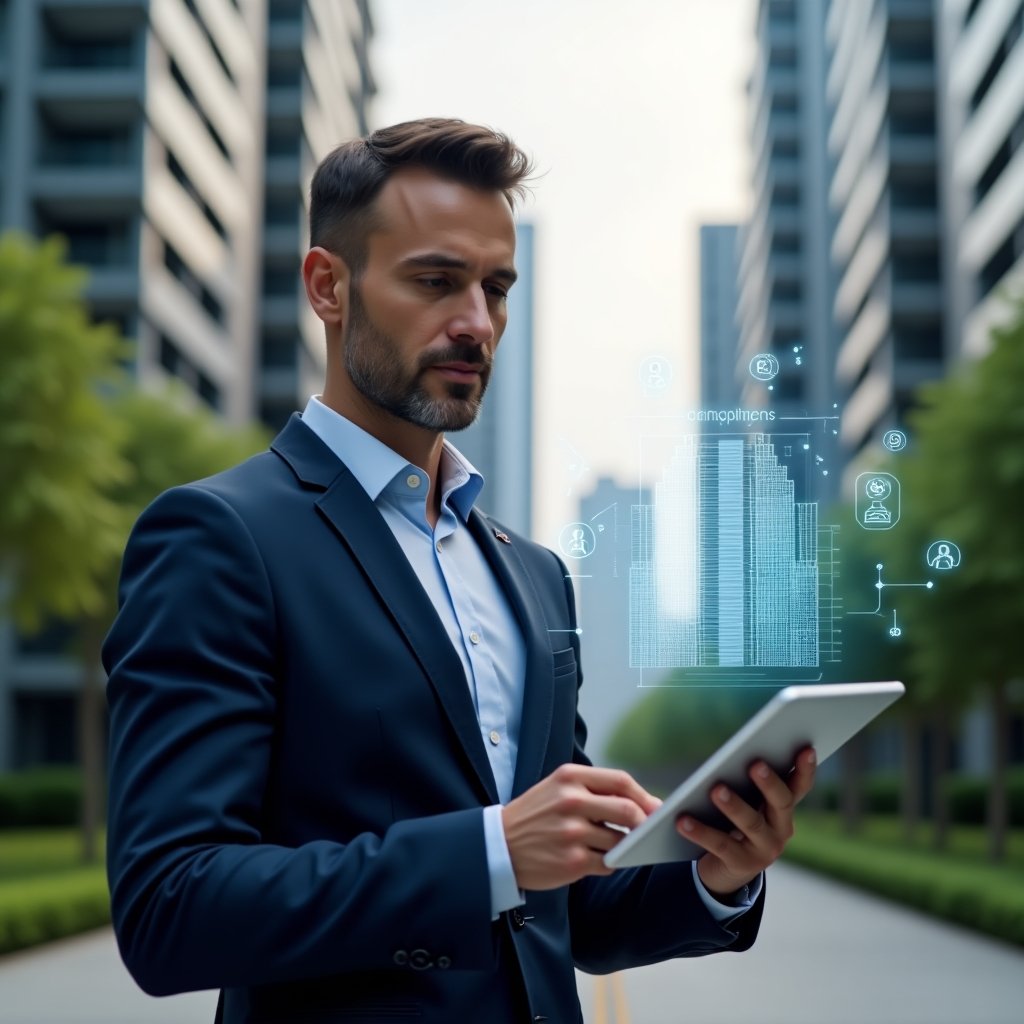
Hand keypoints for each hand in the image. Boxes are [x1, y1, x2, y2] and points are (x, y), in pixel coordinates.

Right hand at [502, 763, 660, 890]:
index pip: (621, 781)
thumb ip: (594, 790)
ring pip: (620, 841)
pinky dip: (609, 862)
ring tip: (615, 845)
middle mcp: (571, 801)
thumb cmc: (535, 815)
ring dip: (624, 846)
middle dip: (643, 823)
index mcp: (570, 777)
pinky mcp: (572, 861)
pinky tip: (598, 858)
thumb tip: (640, 803)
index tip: (655, 807)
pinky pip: (607, 863)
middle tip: (648, 831)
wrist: (499, 845)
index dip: (643, 795)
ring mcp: (572, 832)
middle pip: (627, 811)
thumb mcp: (557, 787)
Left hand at [683, 747, 816, 898]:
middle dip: (770, 783)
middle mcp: (781, 829)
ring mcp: (764, 849)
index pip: (800, 786)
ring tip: (715, 789)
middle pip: (781, 803)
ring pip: (751, 823)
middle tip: (755, 765)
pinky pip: (720, 845)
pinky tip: (682, 820)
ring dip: (733, 805)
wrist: (724, 869)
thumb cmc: (734, 821)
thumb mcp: (744, 801)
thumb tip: (725, 757)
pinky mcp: (741, 864)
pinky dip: (700, 831)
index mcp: (783, 808)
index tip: (807, 749)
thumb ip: (742, 782)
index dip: (806, 769)